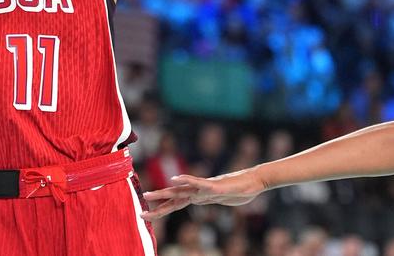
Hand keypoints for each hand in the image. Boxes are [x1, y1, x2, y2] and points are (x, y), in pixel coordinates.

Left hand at [141, 167, 264, 220]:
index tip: (147, 214)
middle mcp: (198, 192)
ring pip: (181, 191)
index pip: (176, 204)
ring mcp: (205, 188)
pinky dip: (186, 181)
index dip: (161, 209)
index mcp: (198, 197)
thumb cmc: (238, 190)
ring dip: (163, 193)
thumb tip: (199, 199)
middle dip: (157, 204)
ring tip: (148, 195)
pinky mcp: (214, 186)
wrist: (253, 181)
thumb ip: (207, 199)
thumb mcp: (219, 199)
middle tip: (140, 209)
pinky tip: (175, 179)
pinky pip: (198, 183)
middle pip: (174, 199)